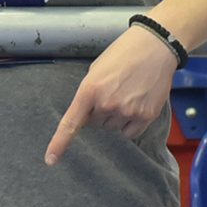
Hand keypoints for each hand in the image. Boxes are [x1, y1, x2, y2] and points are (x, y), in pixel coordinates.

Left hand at [44, 25, 178, 165]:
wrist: (155, 46)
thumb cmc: (123, 54)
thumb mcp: (96, 71)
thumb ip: (88, 94)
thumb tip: (86, 116)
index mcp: (89, 90)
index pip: (70, 123)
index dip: (59, 143)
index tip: (51, 160)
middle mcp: (107, 104)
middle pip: (96, 124)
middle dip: (100, 112)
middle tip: (114, 92)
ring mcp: (127, 111)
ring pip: (113, 128)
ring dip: (116, 117)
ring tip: (127, 94)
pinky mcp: (146, 116)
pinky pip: (130, 132)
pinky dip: (130, 124)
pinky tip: (136, 104)